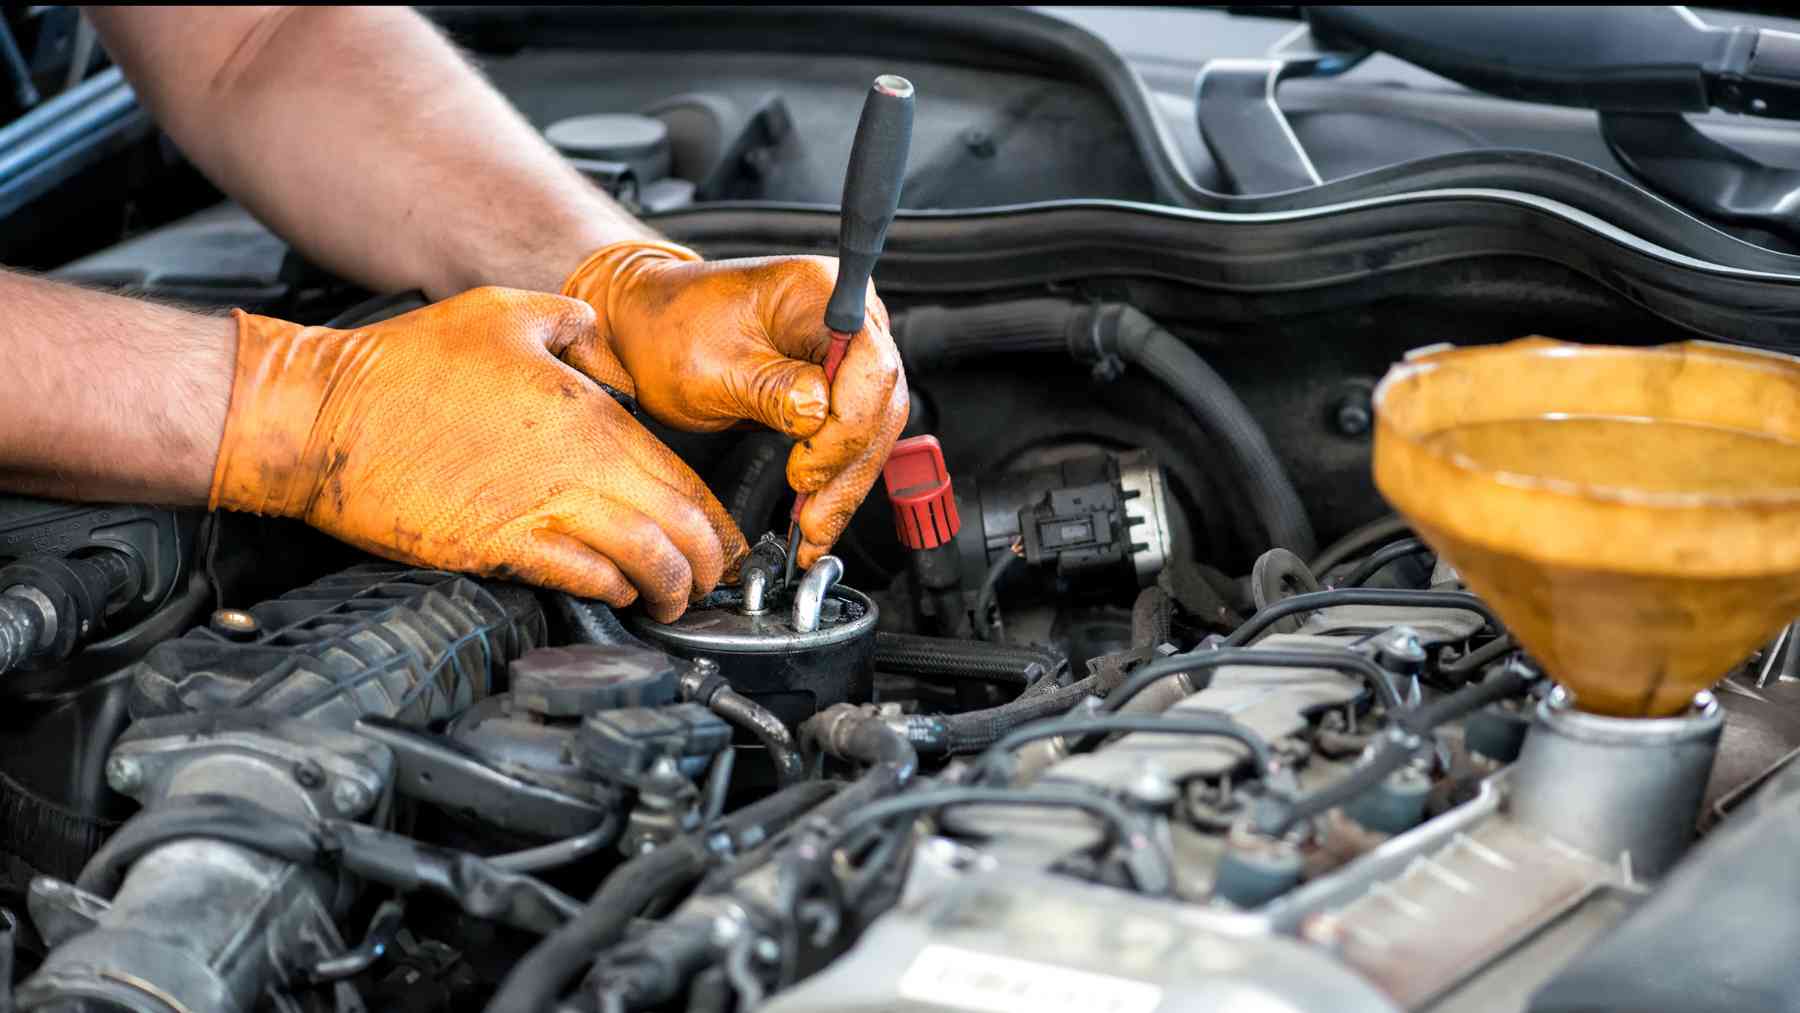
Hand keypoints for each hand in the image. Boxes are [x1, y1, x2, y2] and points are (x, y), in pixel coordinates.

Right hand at [210, 288, 746, 619]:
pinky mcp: (497, 547)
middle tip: (710, 581)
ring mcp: (539, 511)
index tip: (724, 540)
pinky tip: (615, 592)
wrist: (324, 414)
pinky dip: (611, 590)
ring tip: (671, 601)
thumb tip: (612, 358)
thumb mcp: (509, 312)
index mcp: (589, 414)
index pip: (684, 479)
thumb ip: (579, 328)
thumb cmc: (407, 364)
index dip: (715, 519)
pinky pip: (580, 579)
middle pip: (679, 529)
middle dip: (707, 565)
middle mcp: (577, 467)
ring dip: (668, 589)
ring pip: (642, 563)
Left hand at [563, 241, 908, 567]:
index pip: (868, 367)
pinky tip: (817, 510)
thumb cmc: (670, 330)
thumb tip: (819, 416)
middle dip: (848, 469)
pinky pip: (852, 433)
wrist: (647, 324)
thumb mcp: (710, 367)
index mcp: (818, 292)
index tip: (805, 472)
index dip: (845, 429)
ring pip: (873, 427)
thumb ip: (771, 390)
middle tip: (815, 523)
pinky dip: (836, 475)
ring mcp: (845, 349)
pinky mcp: (836, 381)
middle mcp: (846, 315)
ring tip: (814, 530)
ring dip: (846, 482)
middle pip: (879, 403)